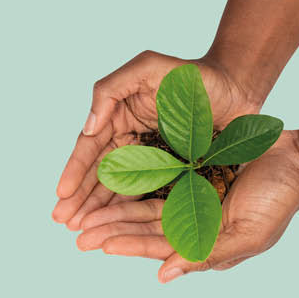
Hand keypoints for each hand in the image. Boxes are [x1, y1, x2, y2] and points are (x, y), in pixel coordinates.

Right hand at [53, 51, 258, 230]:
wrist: (237, 87)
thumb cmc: (192, 74)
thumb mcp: (146, 67)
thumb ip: (110, 90)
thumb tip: (88, 128)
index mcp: (118, 117)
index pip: (90, 147)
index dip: (74, 170)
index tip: (61, 193)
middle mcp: (129, 142)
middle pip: (98, 174)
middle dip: (79, 198)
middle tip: (62, 220)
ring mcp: (149, 160)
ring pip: (118, 188)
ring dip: (97, 210)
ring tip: (79, 230)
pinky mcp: (171, 175)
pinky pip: (146, 195)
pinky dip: (128, 211)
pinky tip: (112, 227)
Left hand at [75, 131, 298, 282]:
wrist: (298, 158)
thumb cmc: (280, 200)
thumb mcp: (250, 233)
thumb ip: (208, 254)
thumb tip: (164, 275)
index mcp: (202, 241)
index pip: (157, 246)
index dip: (127, 244)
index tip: (98, 244)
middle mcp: (190, 222)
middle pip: (142, 227)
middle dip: (109, 229)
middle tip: (76, 232)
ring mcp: (187, 197)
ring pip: (142, 205)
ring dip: (112, 210)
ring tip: (82, 214)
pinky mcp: (187, 172)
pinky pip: (152, 178)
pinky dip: (130, 182)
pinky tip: (106, 181)